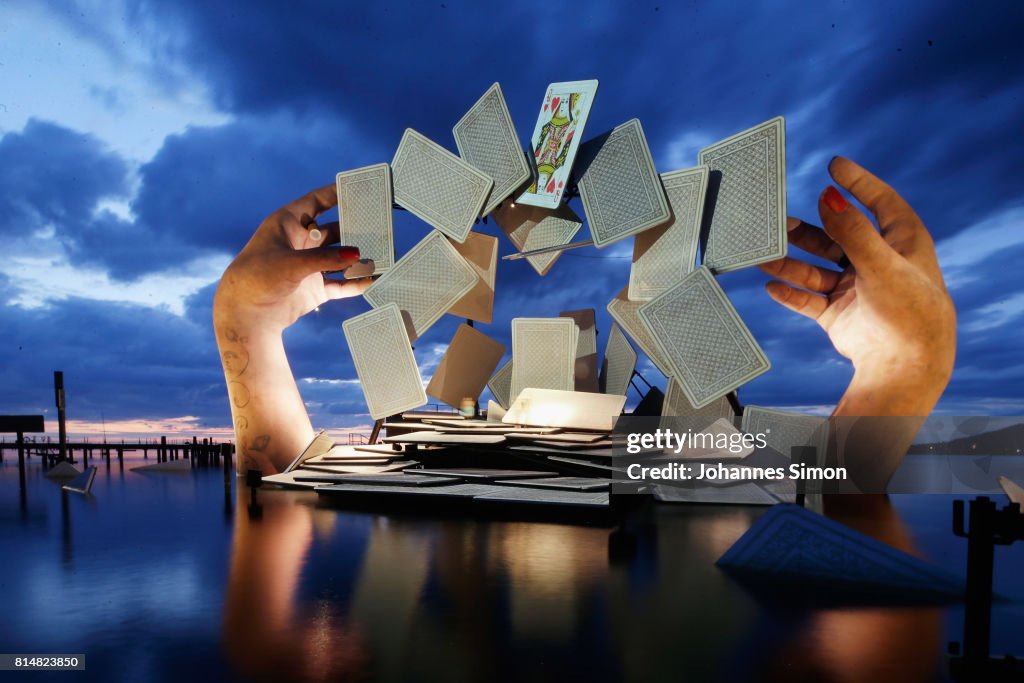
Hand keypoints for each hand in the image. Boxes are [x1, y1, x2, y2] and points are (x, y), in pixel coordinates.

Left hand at [214, 183, 368, 334]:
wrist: (245, 316)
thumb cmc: (258, 278)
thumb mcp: (292, 263)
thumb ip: (326, 258)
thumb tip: (357, 254)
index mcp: (288, 225)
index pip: (315, 202)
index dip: (335, 194)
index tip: (357, 188)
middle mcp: (300, 243)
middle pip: (334, 230)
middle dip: (354, 228)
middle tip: (378, 223)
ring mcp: (308, 266)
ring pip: (340, 258)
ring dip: (358, 257)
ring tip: (382, 253)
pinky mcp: (314, 289)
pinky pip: (340, 283)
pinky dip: (356, 282)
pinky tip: (373, 280)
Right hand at [758, 157, 955, 414]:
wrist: (906, 366)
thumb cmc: (909, 311)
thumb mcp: (882, 264)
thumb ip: (852, 230)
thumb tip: (828, 196)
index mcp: (901, 243)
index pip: (880, 203)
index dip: (858, 183)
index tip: (834, 165)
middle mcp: (878, 263)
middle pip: (837, 236)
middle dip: (809, 229)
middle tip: (781, 221)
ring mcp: (857, 289)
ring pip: (817, 268)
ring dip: (791, 262)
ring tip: (764, 256)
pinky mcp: (840, 314)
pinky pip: (808, 299)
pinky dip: (790, 292)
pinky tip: (771, 285)